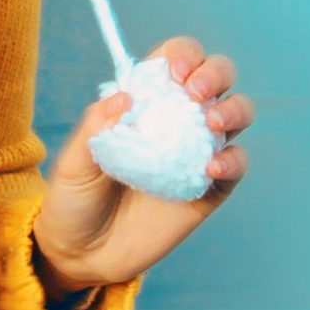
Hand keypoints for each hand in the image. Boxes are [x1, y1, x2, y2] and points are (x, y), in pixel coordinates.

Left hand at [31, 34, 254, 297]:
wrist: (83, 254)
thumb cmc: (74, 199)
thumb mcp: (73, 161)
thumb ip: (96, 127)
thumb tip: (125, 97)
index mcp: (144, 103)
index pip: (173, 61)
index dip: (181, 55)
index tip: (174, 71)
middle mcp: (176, 120)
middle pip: (215, 79)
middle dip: (214, 73)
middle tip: (196, 93)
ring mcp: (195, 153)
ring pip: (235, 115)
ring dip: (233, 109)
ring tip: (213, 123)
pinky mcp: (209, 189)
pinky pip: (235, 166)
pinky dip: (232, 160)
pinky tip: (211, 167)